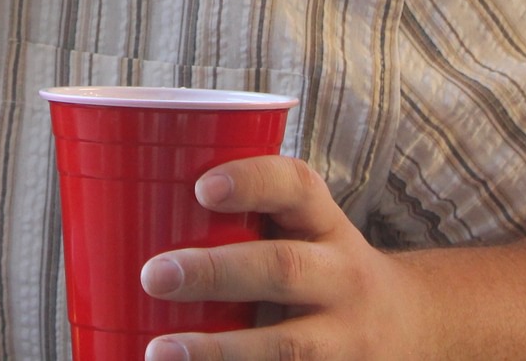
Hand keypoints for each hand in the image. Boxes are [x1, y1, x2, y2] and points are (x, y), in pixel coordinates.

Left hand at [138, 156, 435, 360]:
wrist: (412, 323)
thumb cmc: (318, 265)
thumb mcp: (302, 231)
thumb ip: (238, 224)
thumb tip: (113, 221)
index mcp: (324, 224)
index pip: (297, 186)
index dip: (252, 180)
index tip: (200, 187)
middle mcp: (343, 276)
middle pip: (282, 269)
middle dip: (216, 271)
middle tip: (152, 274)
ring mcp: (345, 337)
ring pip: (288, 346)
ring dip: (221, 351)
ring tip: (158, 352)